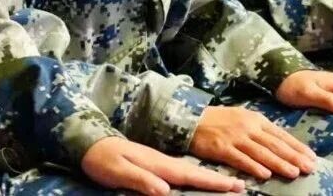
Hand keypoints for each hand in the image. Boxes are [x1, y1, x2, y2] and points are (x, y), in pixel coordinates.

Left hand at [81, 136, 245, 194]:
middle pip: (196, 173)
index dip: (212, 181)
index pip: (190, 174)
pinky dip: (196, 176)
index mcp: (158, 165)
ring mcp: (160, 163)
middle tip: (241, 186)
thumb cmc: (102, 159)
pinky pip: (181, 173)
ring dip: (210, 177)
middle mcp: (163, 163)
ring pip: (191, 172)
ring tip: (229, 182)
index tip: (235, 185)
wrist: (91, 143)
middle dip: (218, 179)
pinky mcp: (154, 166)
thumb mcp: (118, 171)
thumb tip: (164, 190)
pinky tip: (200, 179)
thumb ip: (141, 179)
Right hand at [190, 106, 316, 181]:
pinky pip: (240, 159)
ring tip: (293, 172)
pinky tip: (265, 174)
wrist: (193, 119)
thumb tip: (282, 143)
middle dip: (294, 156)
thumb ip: (261, 130)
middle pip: (275, 144)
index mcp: (256, 119)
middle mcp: (248, 127)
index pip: (281, 135)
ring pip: (261, 152)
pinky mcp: (222, 148)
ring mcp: (235, 137)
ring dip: (279, 163)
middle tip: (309, 167)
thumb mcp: (244, 118)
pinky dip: (253, 167)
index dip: (297, 147)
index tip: (312, 157)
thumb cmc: (221, 120)